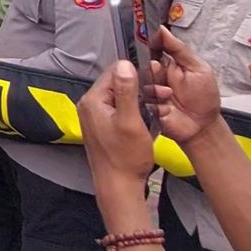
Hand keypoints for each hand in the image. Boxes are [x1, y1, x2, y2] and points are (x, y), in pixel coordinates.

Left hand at [79, 60, 154, 197]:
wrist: (119, 185)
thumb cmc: (126, 157)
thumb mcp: (130, 121)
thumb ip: (127, 91)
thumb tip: (124, 64)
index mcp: (92, 101)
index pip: (113, 72)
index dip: (135, 73)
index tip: (155, 79)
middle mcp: (89, 105)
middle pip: (116, 84)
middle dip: (140, 86)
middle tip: (162, 94)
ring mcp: (94, 116)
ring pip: (120, 97)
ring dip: (140, 99)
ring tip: (159, 106)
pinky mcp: (102, 125)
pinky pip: (119, 109)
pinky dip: (134, 110)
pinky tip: (149, 116)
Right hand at [147, 27, 221, 146]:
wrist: (202, 126)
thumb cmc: (204, 97)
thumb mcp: (198, 69)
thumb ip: (180, 49)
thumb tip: (162, 30)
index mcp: (164, 64)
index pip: (147, 50)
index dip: (144, 47)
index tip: (146, 47)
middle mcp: (152, 76)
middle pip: (138, 65)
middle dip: (151, 70)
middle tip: (161, 75)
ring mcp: (147, 92)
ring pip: (137, 83)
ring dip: (154, 89)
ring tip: (169, 96)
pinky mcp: (143, 107)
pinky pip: (138, 101)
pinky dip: (154, 104)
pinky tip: (165, 108)